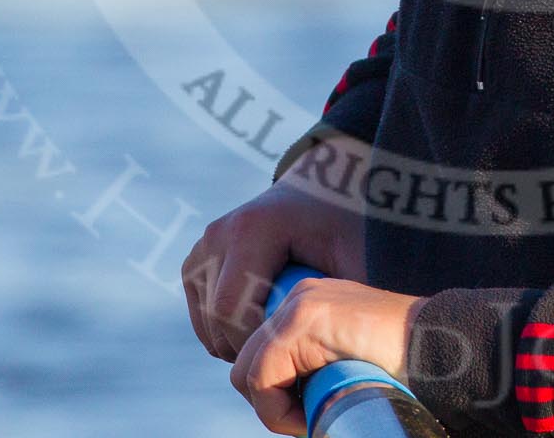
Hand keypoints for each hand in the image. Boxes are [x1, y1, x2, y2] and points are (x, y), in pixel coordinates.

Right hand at [181, 130, 370, 361]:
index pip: (231, 310)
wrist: (325, 191)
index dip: (256, 346)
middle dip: (249, 350)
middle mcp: (219, 234)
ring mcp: (204, 246)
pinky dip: (226, 332)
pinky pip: (202, 313)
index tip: (294, 360)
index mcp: (252, 230)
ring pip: (206, 321)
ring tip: (282, 341)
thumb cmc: (346, 229)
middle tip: (290, 362)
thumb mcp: (356, 261)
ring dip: (237, 344)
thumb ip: (342, 303)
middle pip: (215, 319)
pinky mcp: (197, 260)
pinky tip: (264, 326)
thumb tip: (329, 353)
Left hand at [229, 274, 425, 435]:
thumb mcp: (350, 363)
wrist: (441, 349)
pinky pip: (262, 378)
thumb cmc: (406, 367)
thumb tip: (291, 404)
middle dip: (270, 402)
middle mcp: (299, 298)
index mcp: (310, 306)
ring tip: (314, 417)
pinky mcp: (302, 321)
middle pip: (246, 362)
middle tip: (308, 419)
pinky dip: (278, 411)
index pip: (262, 355)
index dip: (276, 395)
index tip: (310, 413)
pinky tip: (312, 416)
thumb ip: (320, 370)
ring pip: (248, 371)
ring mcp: (299, 305)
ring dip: (274, 409)